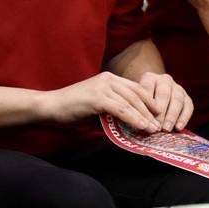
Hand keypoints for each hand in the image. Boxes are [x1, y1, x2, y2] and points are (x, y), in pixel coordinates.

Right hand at [39, 72, 161, 132]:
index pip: (137, 89)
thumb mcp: (99, 105)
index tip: (159, 116)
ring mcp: (103, 87)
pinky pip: (121, 109)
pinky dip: (133, 118)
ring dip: (144, 117)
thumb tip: (135, 121)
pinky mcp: (97, 97)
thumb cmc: (73, 109)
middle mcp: (109, 79)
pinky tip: (140, 126)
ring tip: (153, 129)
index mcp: (110, 78)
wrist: (49, 107)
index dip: (150, 102)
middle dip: (150, 111)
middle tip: (159, 125)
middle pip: (137, 95)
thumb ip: (116, 108)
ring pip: (131, 102)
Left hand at [137, 72, 193, 132]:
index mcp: (149, 77)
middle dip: (161, 111)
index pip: (147, 88)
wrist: (152, 96)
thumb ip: (135, 107)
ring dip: (172, 116)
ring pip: (177, 100)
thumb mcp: (134, 99)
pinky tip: (178, 128)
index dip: (146, 103)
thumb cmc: (139, 100)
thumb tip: (136, 121)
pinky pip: (188, 107)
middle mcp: (165, 80)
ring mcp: (178, 88)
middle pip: (164, 94)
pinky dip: (184, 118)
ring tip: (166, 129)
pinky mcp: (187, 98)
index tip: (145, 117)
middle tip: (156, 125)